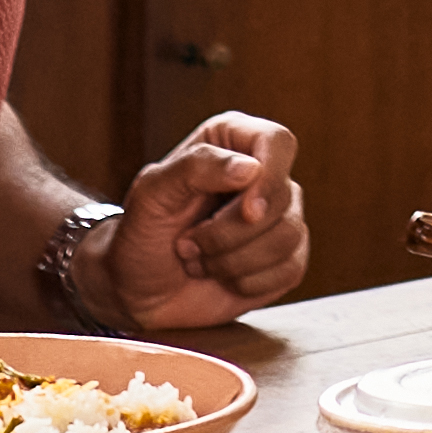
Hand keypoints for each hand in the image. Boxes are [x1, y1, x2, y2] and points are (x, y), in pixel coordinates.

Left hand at [90, 110, 306, 322]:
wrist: (139, 290)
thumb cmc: (142, 235)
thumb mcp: (151, 194)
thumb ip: (195, 167)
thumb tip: (250, 168)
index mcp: (232, 142)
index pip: (277, 142)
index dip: (268, 177)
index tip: (246, 211)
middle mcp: (262, 176)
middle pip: (282, 197)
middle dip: (229, 233)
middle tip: (187, 243)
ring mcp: (279, 218)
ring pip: (287, 236)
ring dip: (232, 261)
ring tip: (198, 260)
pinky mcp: (287, 258)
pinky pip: (291, 269)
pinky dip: (248, 282)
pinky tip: (222, 277)